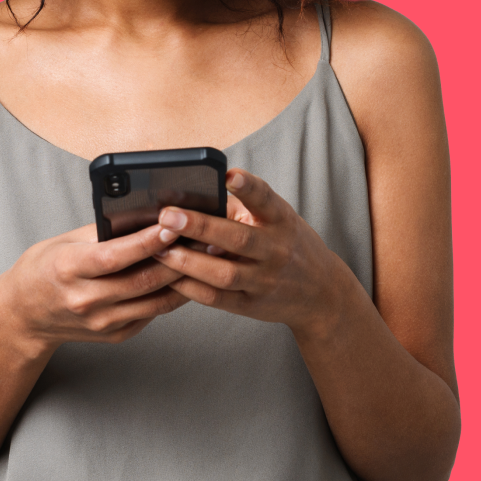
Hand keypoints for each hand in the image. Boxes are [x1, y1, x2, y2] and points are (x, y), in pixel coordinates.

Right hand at [0, 223, 188, 355]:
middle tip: (203, 238)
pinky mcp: (114, 335)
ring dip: (183, 279)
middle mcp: (86, 300)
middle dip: (178, 258)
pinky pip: (151, 314)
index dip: (147, 241)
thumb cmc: (45, 269)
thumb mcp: (66, 241)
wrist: (24, 315)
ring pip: (154, 301)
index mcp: (69, 269)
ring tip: (205, 256)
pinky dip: (171, 295)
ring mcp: (101, 322)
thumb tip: (145, 217)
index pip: (115, 256)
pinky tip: (186, 277)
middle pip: (142, 280)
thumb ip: (104, 232)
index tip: (172, 224)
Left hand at [154, 170, 348, 338]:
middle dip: (200, 227)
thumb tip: (191, 195)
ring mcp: (265, 281)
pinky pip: (217, 299)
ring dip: (188, 262)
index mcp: (281, 220)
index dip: (248, 187)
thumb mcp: (276, 218)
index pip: (266, 199)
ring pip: (224, 274)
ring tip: (159, 248)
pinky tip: (169, 276)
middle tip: (167, 216)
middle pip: (238, 239)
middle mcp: (277, 250)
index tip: (229, 175)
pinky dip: (191, 288)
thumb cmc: (288, 243)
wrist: (321, 292)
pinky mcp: (252, 305)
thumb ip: (240, 207)